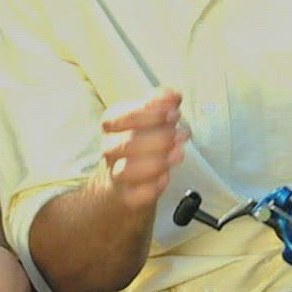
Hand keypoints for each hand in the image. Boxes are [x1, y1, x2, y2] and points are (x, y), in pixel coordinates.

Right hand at [99, 88, 187, 211]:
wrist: (125, 182)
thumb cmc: (142, 142)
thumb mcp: (148, 117)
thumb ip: (160, 102)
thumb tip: (173, 95)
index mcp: (112, 125)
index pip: (122, 116)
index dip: (150, 114)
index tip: (175, 112)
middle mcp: (110, 149)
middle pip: (128, 142)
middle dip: (159, 137)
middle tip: (181, 134)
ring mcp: (116, 174)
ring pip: (127, 169)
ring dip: (158, 160)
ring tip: (180, 153)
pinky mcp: (128, 197)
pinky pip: (136, 195)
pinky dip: (153, 186)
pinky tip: (167, 177)